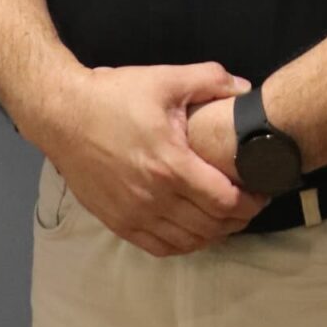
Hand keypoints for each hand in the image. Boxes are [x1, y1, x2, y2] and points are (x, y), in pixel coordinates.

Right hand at [43, 62, 266, 257]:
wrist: (64, 116)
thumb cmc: (115, 96)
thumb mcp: (166, 79)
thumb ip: (211, 80)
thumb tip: (247, 90)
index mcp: (170, 165)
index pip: (224, 200)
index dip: (250, 201)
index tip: (262, 190)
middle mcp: (154, 198)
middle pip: (210, 226)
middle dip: (238, 219)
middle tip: (251, 203)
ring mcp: (134, 215)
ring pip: (188, 242)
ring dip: (214, 235)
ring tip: (227, 217)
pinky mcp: (118, 224)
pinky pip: (160, 247)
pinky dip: (184, 244)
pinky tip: (194, 230)